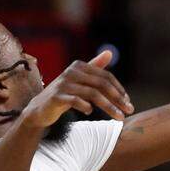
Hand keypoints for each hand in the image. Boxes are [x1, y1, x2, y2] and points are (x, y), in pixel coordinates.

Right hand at [19, 51, 133, 127]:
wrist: (40, 108)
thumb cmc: (64, 94)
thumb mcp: (80, 79)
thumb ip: (94, 67)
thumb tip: (110, 52)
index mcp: (79, 66)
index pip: (105, 76)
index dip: (119, 89)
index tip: (128, 102)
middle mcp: (71, 72)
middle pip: (101, 84)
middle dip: (117, 99)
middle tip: (129, 111)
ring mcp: (63, 84)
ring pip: (92, 94)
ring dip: (108, 107)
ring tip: (119, 118)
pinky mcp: (56, 97)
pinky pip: (75, 101)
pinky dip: (85, 106)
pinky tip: (90, 112)